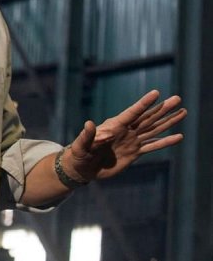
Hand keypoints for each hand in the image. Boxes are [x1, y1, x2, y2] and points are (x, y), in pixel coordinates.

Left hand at [62, 90, 185, 182]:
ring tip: (182, 112)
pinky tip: (178, 137)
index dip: (144, 103)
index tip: (156, 93)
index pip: (132, 113)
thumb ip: (87, 135)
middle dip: (163, 108)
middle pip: (148, 118)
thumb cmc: (78, 154)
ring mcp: (131, 141)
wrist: (82, 168)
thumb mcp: (81, 145)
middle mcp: (126, 131)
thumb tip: (89, 124)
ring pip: (154, 129)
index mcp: (114, 126)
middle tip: (177, 98)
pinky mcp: (134, 153)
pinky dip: (166, 142)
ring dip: (168, 121)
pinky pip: (153, 146)